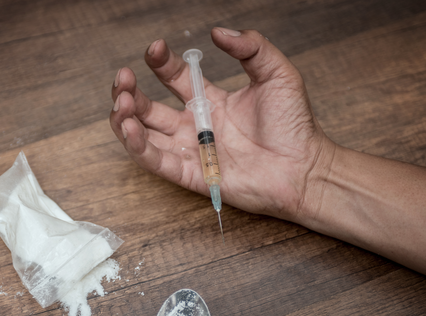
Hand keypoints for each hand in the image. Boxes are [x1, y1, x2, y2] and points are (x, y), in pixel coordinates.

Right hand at [109, 28, 334, 221]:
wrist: (305, 167)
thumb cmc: (295, 126)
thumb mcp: (277, 74)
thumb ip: (251, 47)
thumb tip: (218, 31)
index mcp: (211, 101)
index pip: (174, 79)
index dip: (160, 63)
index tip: (154, 48)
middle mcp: (196, 126)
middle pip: (149, 108)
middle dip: (130, 91)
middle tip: (123, 77)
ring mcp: (192, 151)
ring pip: (144, 135)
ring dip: (124, 118)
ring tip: (120, 101)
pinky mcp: (192, 175)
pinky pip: (156, 162)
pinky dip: (138, 147)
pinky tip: (130, 127)